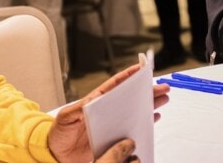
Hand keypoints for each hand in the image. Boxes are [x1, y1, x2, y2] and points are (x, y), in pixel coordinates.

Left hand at [48, 64, 169, 162]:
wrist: (58, 154)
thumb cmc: (59, 132)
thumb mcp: (66, 117)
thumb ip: (78, 109)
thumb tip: (90, 103)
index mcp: (96, 102)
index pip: (115, 86)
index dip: (128, 76)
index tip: (142, 68)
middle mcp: (107, 111)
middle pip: (130, 97)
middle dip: (147, 91)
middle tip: (162, 87)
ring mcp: (112, 124)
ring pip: (134, 111)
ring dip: (149, 104)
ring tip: (163, 98)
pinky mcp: (114, 139)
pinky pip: (132, 129)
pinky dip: (144, 123)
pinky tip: (153, 117)